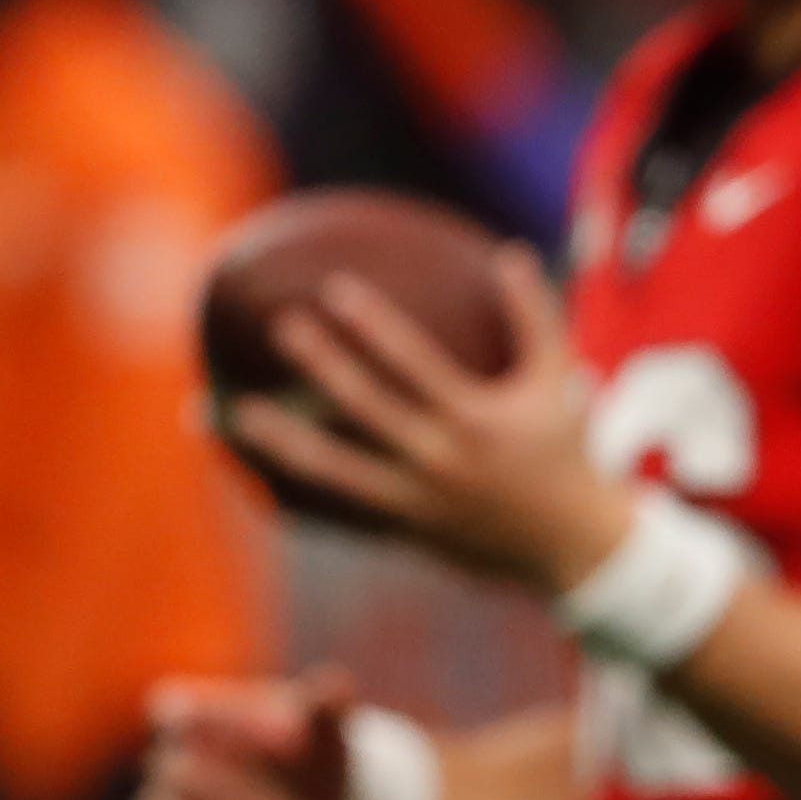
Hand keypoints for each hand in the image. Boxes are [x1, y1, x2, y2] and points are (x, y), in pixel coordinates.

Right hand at [137, 671, 354, 799]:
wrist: (331, 794)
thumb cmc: (316, 741)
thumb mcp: (326, 717)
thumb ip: (325, 699)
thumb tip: (335, 684)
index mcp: (201, 716)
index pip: (170, 709)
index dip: (198, 717)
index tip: (218, 726)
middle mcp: (179, 761)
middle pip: (166, 766)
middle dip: (207, 772)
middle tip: (255, 780)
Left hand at [222, 247, 636, 594]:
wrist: (569, 547)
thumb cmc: (564, 451)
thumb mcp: (560, 381)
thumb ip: (535, 316)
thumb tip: (509, 253)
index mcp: (475, 420)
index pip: (415, 365)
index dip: (373, 327)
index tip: (334, 290)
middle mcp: (438, 460)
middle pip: (365, 409)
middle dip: (321, 366)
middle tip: (280, 326)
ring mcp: (414, 501)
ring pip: (333, 470)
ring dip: (280, 441)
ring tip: (230, 412)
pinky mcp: (401, 530)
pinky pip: (337, 508)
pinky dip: (294, 489)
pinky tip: (252, 466)